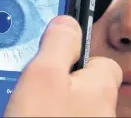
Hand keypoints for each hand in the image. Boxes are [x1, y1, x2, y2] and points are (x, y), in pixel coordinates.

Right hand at [4, 16, 122, 116]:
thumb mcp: (44, 76)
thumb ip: (59, 44)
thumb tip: (68, 22)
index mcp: (100, 87)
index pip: (102, 61)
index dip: (78, 57)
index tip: (56, 58)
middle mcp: (102, 110)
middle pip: (85, 85)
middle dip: (62, 83)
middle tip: (35, 88)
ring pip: (73, 104)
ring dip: (53, 102)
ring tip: (28, 108)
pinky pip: (65, 116)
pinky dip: (49, 115)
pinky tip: (30, 116)